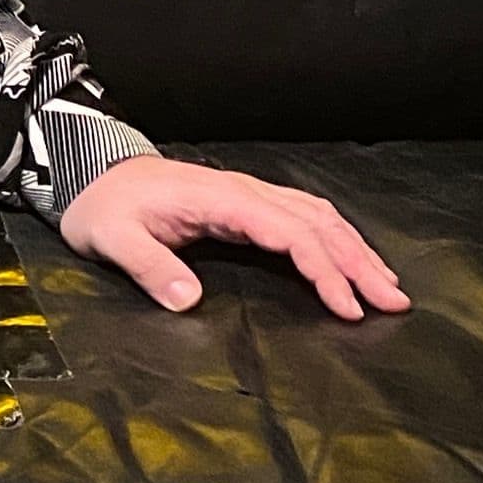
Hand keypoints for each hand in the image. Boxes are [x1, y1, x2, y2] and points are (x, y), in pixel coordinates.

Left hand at [58, 153, 409, 321]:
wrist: (89, 175)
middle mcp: (245, 192)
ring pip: (317, 217)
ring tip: (386, 286)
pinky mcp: (244, 204)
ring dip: (355, 249)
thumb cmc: (103, 208)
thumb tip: (187, 300)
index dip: (323, 270)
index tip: (347, 307)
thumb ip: (149, 266)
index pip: (290, 234)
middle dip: (359, 262)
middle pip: (317, 224)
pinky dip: (334, 238)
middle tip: (394, 303)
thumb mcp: (112, 238)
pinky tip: (350, 258)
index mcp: (222, 200)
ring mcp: (248, 195)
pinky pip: (302, 217)